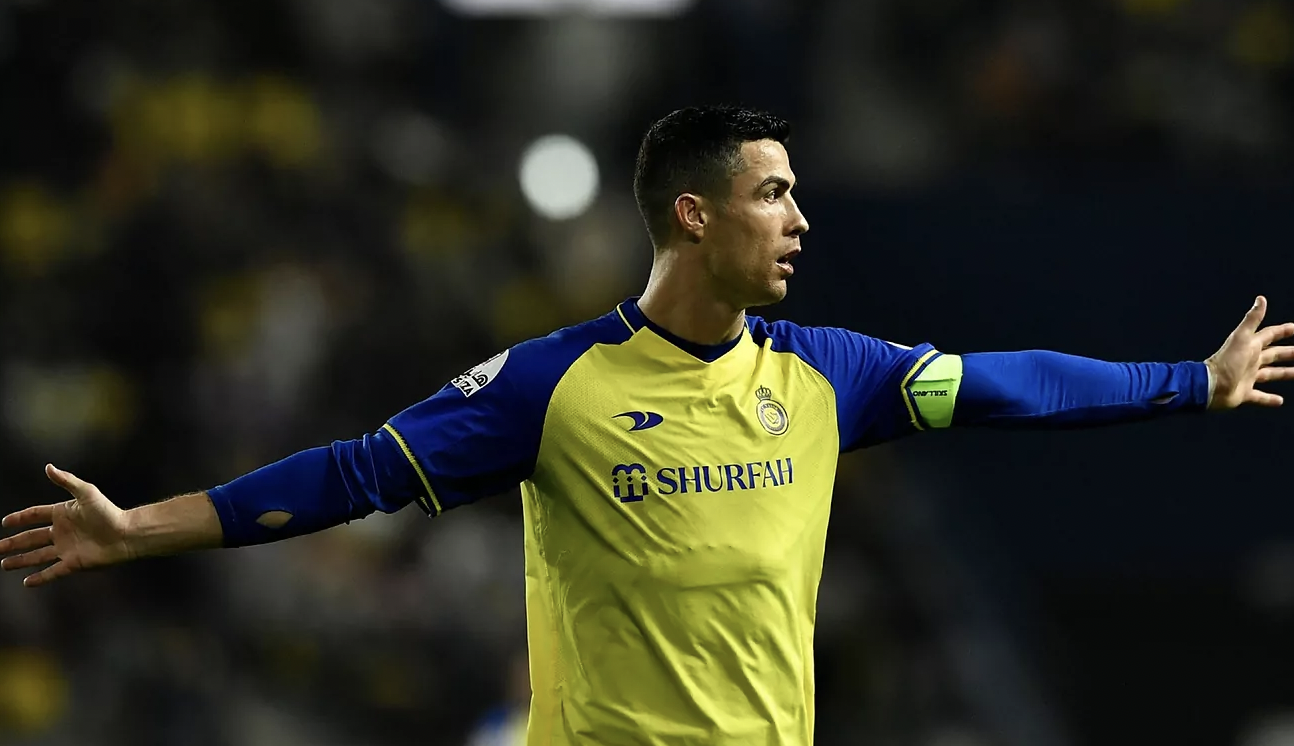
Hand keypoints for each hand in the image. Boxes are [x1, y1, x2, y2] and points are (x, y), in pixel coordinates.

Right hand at [0, 464, 134, 586]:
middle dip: (13, 543)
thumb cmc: (109, 512)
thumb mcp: (86, 493)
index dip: (20, 518)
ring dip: (21, 560)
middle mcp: (62, 532)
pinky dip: (39, 578)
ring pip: (37, 556)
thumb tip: (48, 467)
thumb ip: (67, 480)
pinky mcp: (74, 563)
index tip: (5, 522)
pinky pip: (52, 572)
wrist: (127, 534)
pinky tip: (26, 582)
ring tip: (4, 564)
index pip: (35, 515)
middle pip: (31, 538)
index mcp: (63, 514)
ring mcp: (66, 549)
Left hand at [1205, 296, 1293, 409]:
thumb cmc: (1227, 361)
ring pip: (1270, 374)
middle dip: (1288, 353)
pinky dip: (1269, 399)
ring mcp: (1247, 377)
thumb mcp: (1242, 338)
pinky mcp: (1244, 393)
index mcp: (1250, 346)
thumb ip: (1252, 320)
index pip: (1269, 335)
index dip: (1282, 331)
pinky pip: (1259, 397)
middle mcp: (1250, 361)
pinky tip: (1280, 401)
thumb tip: (1261, 298)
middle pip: (1273, 355)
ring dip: (1284, 374)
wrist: (1211, 386)